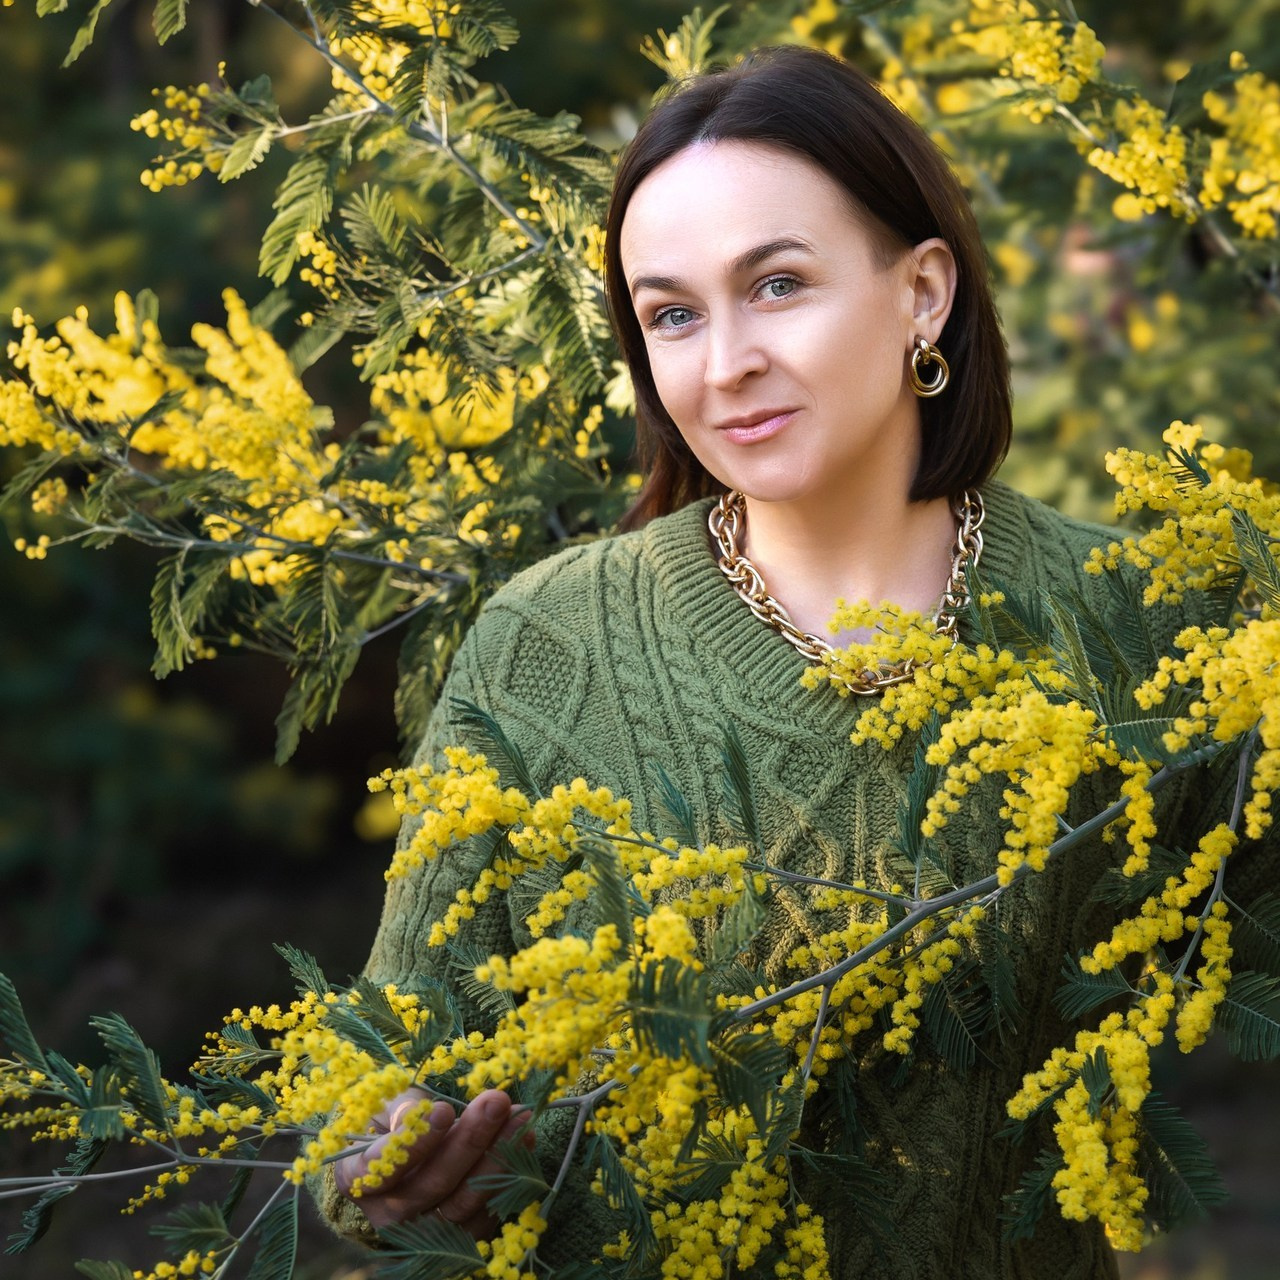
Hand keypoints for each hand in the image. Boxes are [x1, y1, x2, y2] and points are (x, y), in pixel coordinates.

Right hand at [334, 1086, 533, 1237]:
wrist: (398, 1159)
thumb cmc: (390, 1123)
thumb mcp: (387, 1107)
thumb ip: (405, 1110)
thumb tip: (428, 1113)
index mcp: (359, 1178)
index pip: (383, 1166)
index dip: (414, 1142)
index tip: (443, 1109)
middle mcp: (388, 1214)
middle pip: (433, 1185)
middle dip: (469, 1140)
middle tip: (496, 1102)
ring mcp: (424, 1232)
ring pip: (464, 1203)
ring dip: (497, 1158)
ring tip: (520, 1119)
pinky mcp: (457, 1239)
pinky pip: (486, 1215)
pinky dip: (510, 1178)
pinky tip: (526, 1141)